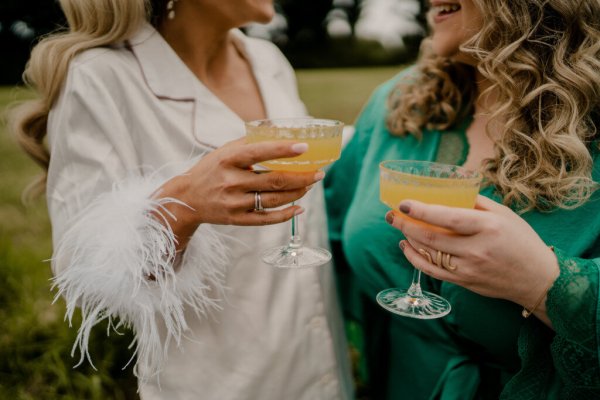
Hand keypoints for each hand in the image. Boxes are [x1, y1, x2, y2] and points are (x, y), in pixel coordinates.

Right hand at [158, 138, 322, 247]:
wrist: (187, 199)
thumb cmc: (210, 170)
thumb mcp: (224, 151)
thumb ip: (249, 142)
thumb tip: (279, 131)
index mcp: (228, 160)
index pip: (260, 152)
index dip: (284, 150)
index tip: (305, 147)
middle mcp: (231, 182)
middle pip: (274, 180)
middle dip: (302, 176)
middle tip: (319, 172)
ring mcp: (234, 203)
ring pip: (274, 199)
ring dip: (297, 192)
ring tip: (310, 185)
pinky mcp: (237, 220)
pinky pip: (267, 219)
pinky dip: (286, 214)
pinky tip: (299, 207)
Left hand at [387, 195, 558, 310]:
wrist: (538, 279)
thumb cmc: (521, 241)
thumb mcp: (504, 214)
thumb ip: (475, 203)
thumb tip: (448, 191)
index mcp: (488, 227)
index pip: (447, 217)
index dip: (421, 210)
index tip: (403, 203)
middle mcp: (476, 249)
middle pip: (431, 237)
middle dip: (405, 224)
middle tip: (391, 214)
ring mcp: (469, 269)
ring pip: (428, 254)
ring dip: (408, 239)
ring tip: (398, 226)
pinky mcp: (464, 282)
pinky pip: (432, 271)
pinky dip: (415, 258)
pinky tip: (407, 246)